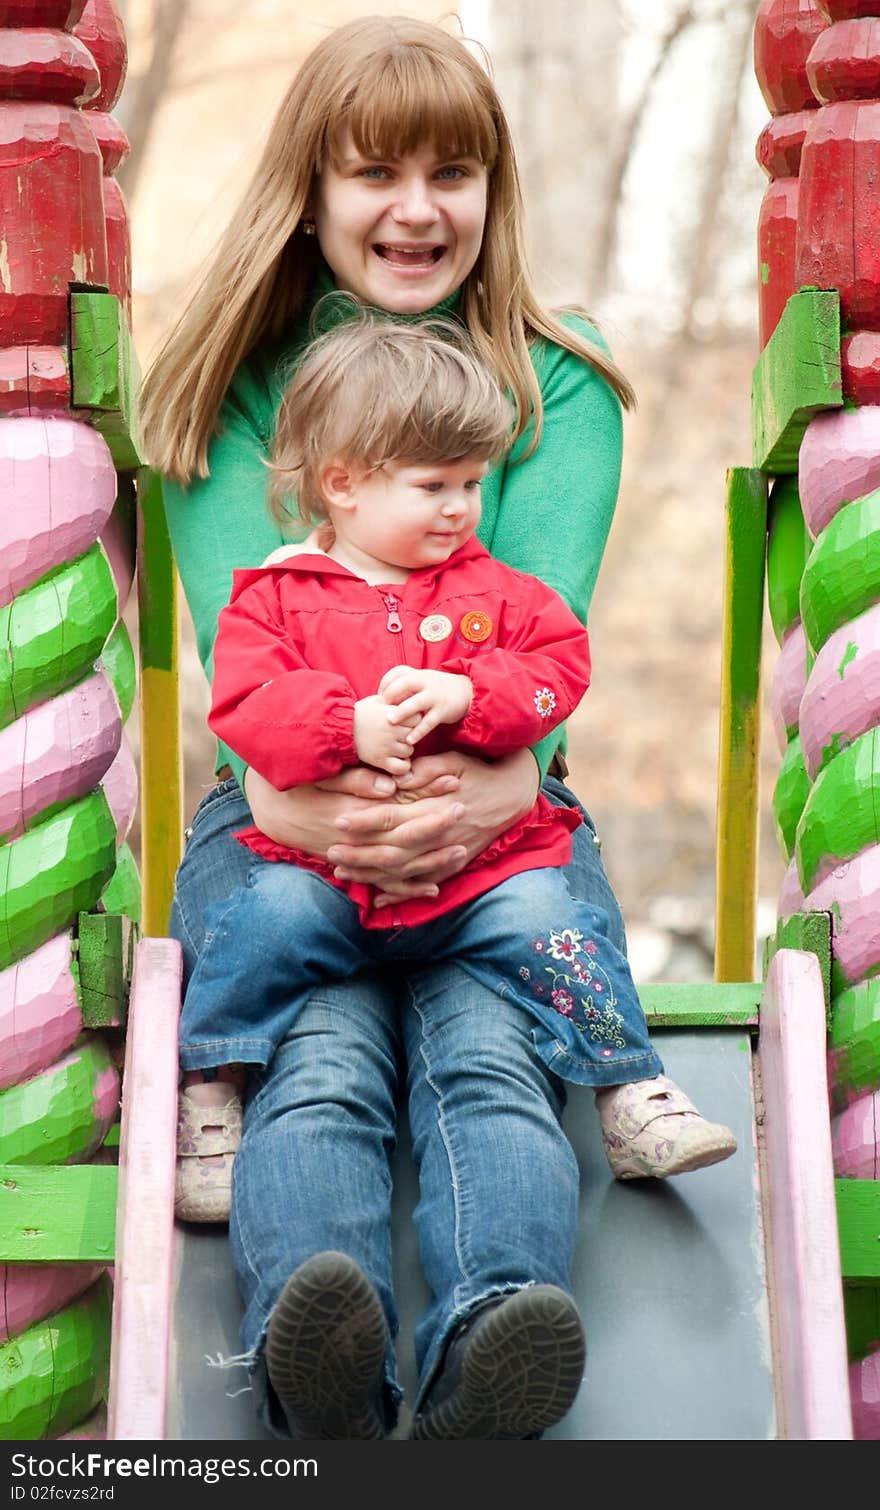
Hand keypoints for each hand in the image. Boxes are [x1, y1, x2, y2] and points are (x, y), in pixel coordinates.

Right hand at [243, 761, 462, 901]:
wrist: (272, 813)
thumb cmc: (296, 788)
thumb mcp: (320, 777)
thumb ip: (355, 781)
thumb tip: (389, 786)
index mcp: (354, 815)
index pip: (399, 807)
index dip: (428, 795)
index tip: (454, 782)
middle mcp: (358, 842)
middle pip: (405, 840)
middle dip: (437, 828)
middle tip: (463, 812)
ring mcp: (357, 859)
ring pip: (400, 867)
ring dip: (431, 862)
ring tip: (461, 851)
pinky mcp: (355, 869)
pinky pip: (385, 885)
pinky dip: (408, 890)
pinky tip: (433, 889)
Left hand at [325, 747, 540, 907]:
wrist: (511, 795)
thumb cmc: (477, 773)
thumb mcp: (452, 762)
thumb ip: (424, 771)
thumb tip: (395, 776)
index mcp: (434, 806)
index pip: (393, 817)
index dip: (364, 820)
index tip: (339, 820)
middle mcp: (438, 835)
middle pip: (392, 850)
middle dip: (360, 854)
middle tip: (331, 853)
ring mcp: (447, 854)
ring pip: (404, 871)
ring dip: (372, 875)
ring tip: (343, 873)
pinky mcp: (453, 865)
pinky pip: (423, 884)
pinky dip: (401, 894)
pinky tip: (378, 899)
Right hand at [352, 694, 418, 775]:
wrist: (341, 728)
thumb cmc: (361, 712)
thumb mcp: (378, 700)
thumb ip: (395, 699)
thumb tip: (410, 697)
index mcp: (391, 715)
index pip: (417, 719)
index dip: (412, 720)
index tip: (405, 721)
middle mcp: (391, 732)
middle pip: (414, 735)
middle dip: (409, 734)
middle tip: (399, 734)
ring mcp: (386, 747)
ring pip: (409, 751)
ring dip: (404, 749)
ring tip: (394, 745)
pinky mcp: (380, 760)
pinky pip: (401, 768)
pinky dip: (402, 766)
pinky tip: (397, 760)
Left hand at [379, 664, 472, 745]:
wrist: (466, 691)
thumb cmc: (437, 688)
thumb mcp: (423, 680)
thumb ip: (404, 684)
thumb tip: (380, 696)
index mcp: (419, 674)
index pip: (398, 673)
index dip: (385, 684)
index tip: (378, 698)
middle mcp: (426, 682)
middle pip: (405, 684)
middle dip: (390, 695)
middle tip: (380, 709)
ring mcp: (435, 696)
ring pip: (416, 703)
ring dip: (402, 712)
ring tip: (390, 721)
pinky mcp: (443, 711)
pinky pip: (428, 722)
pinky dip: (418, 732)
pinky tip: (409, 740)